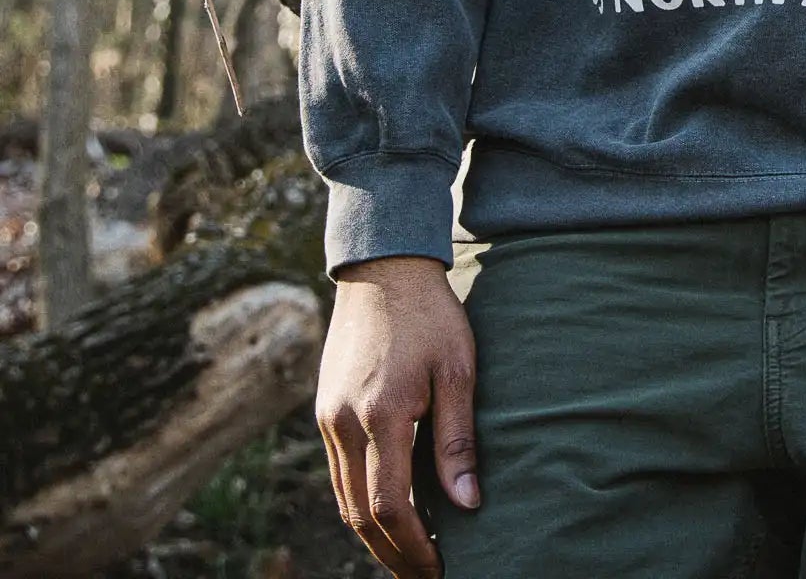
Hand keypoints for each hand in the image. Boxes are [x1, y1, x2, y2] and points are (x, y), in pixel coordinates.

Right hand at [317, 254, 478, 577]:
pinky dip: (360, 503)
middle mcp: (344, 424)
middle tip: (425, 575)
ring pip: (344, 500)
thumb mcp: (458, 370)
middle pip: (360, 514)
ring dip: (373, 535)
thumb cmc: (432, 316)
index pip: (390, 505)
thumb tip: (467, 504)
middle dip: (392, 554)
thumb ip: (458, 439)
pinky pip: (338, 474)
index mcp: (381, 414)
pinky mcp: (324, 411)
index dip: (414, 545)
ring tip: (409, 556)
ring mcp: (328, 419)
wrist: (384, 271)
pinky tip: (387, 514)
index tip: (440, 566)